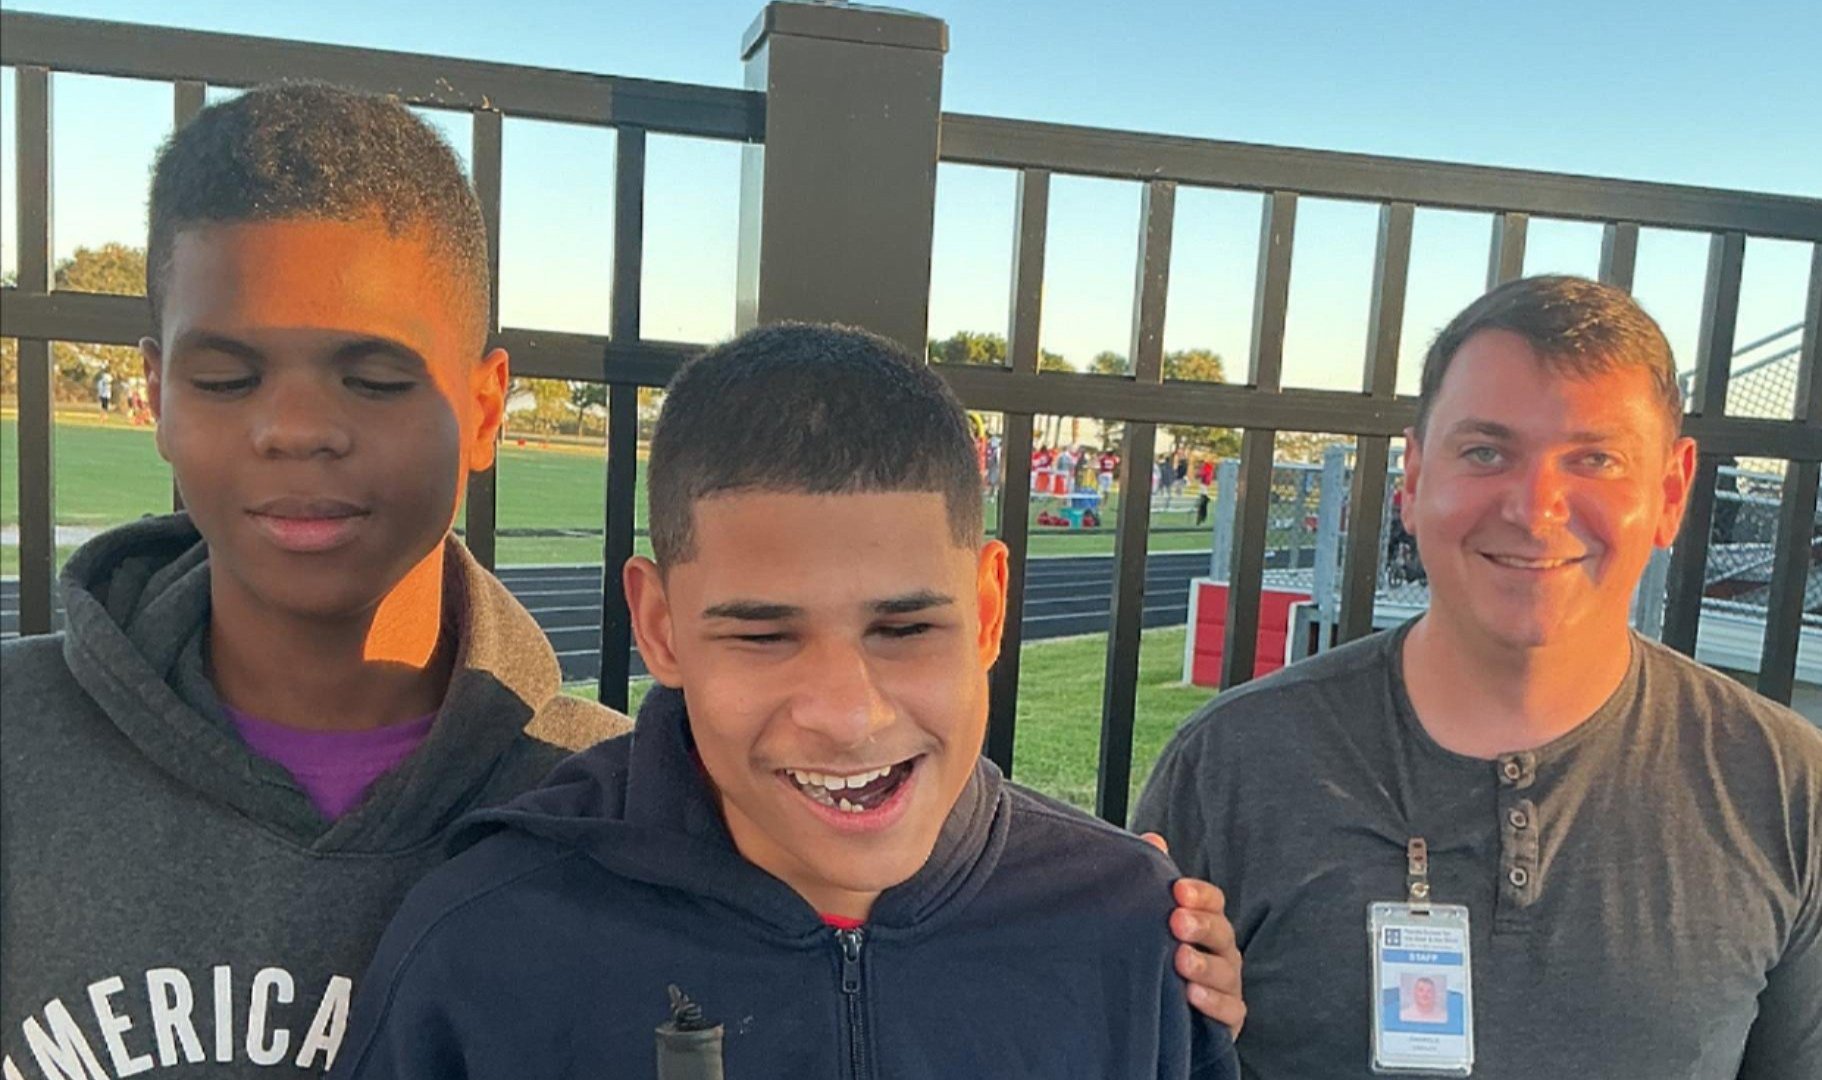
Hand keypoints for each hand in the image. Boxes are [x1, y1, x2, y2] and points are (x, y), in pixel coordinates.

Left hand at [1141, 832, 1244, 1037]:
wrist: (1159, 1014)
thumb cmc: (1161, 959)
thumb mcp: (1155, 919)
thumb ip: (1156, 880)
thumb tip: (1152, 840)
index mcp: (1206, 923)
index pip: (1213, 901)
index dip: (1199, 894)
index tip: (1178, 890)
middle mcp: (1221, 951)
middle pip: (1221, 932)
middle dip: (1202, 926)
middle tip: (1177, 922)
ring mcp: (1227, 985)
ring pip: (1225, 972)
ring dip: (1204, 966)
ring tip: (1181, 961)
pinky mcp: (1226, 1019)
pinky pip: (1229, 1011)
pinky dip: (1214, 1004)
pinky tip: (1193, 995)